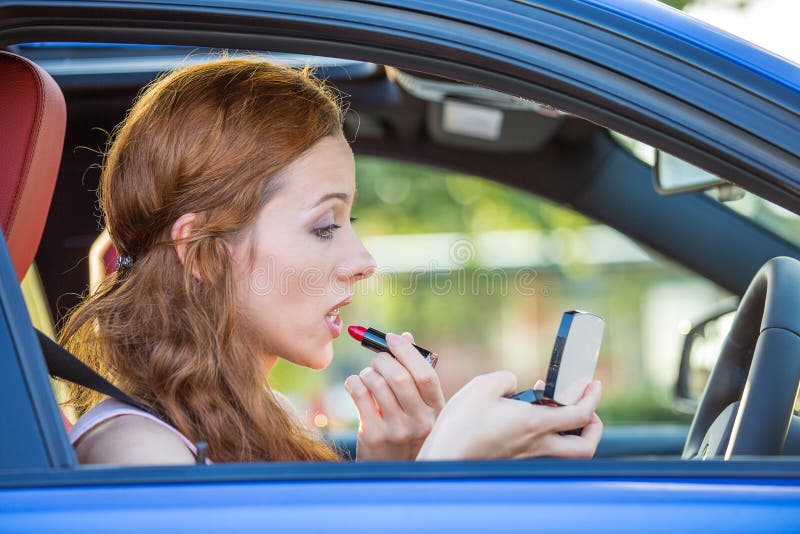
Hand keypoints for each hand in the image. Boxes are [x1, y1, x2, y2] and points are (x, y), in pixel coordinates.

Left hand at [345, 332, 445, 459]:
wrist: (389, 469)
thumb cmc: (405, 427)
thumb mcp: (418, 405)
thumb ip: (413, 372)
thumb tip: (405, 337)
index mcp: (436, 409)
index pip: (425, 374)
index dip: (406, 351)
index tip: (391, 339)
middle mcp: (420, 422)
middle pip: (399, 377)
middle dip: (382, 360)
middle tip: (377, 359)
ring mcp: (397, 431)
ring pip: (376, 383)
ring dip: (367, 372)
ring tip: (368, 377)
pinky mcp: (374, 436)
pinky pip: (359, 394)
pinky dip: (354, 382)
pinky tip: (356, 386)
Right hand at [416, 371, 602, 459]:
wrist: (445, 459)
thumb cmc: (462, 424)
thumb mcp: (483, 386)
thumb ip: (506, 378)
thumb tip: (514, 384)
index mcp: (535, 424)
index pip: (581, 414)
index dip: (592, 397)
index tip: (593, 384)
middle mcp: (537, 445)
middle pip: (584, 448)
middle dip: (593, 429)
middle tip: (587, 410)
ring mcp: (526, 457)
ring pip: (565, 453)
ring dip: (569, 432)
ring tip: (556, 411)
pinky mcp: (513, 462)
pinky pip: (543, 451)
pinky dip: (546, 435)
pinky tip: (525, 420)